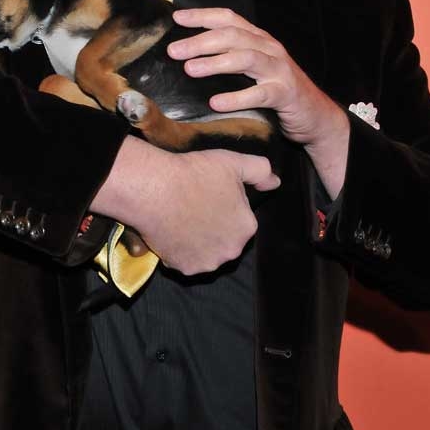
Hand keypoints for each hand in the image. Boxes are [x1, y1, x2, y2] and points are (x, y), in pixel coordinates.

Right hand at [90, 136, 279, 274]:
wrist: (154, 189)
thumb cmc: (194, 173)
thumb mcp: (233, 161)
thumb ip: (261, 171)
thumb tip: (275, 182)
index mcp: (246, 227)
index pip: (240, 219)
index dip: (225, 205)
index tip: (209, 194)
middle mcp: (231, 251)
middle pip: (224, 239)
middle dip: (214, 227)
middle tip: (195, 206)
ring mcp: (207, 263)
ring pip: (206, 252)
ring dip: (198, 241)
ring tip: (181, 218)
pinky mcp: (184, 268)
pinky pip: (185, 260)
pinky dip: (179, 250)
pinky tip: (171, 230)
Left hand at [168, 8, 349, 198]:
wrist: (316, 116)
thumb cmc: (277, 91)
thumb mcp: (254, 70)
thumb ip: (230, 58)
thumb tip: (189, 57)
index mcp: (259, 39)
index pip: (229, 18)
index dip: (203, 16)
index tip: (176, 19)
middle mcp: (269, 49)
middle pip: (233, 36)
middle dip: (200, 41)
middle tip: (174, 51)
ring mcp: (279, 70)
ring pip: (245, 58)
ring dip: (215, 62)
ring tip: (190, 69)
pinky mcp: (285, 94)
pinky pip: (260, 94)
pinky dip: (236, 98)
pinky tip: (216, 103)